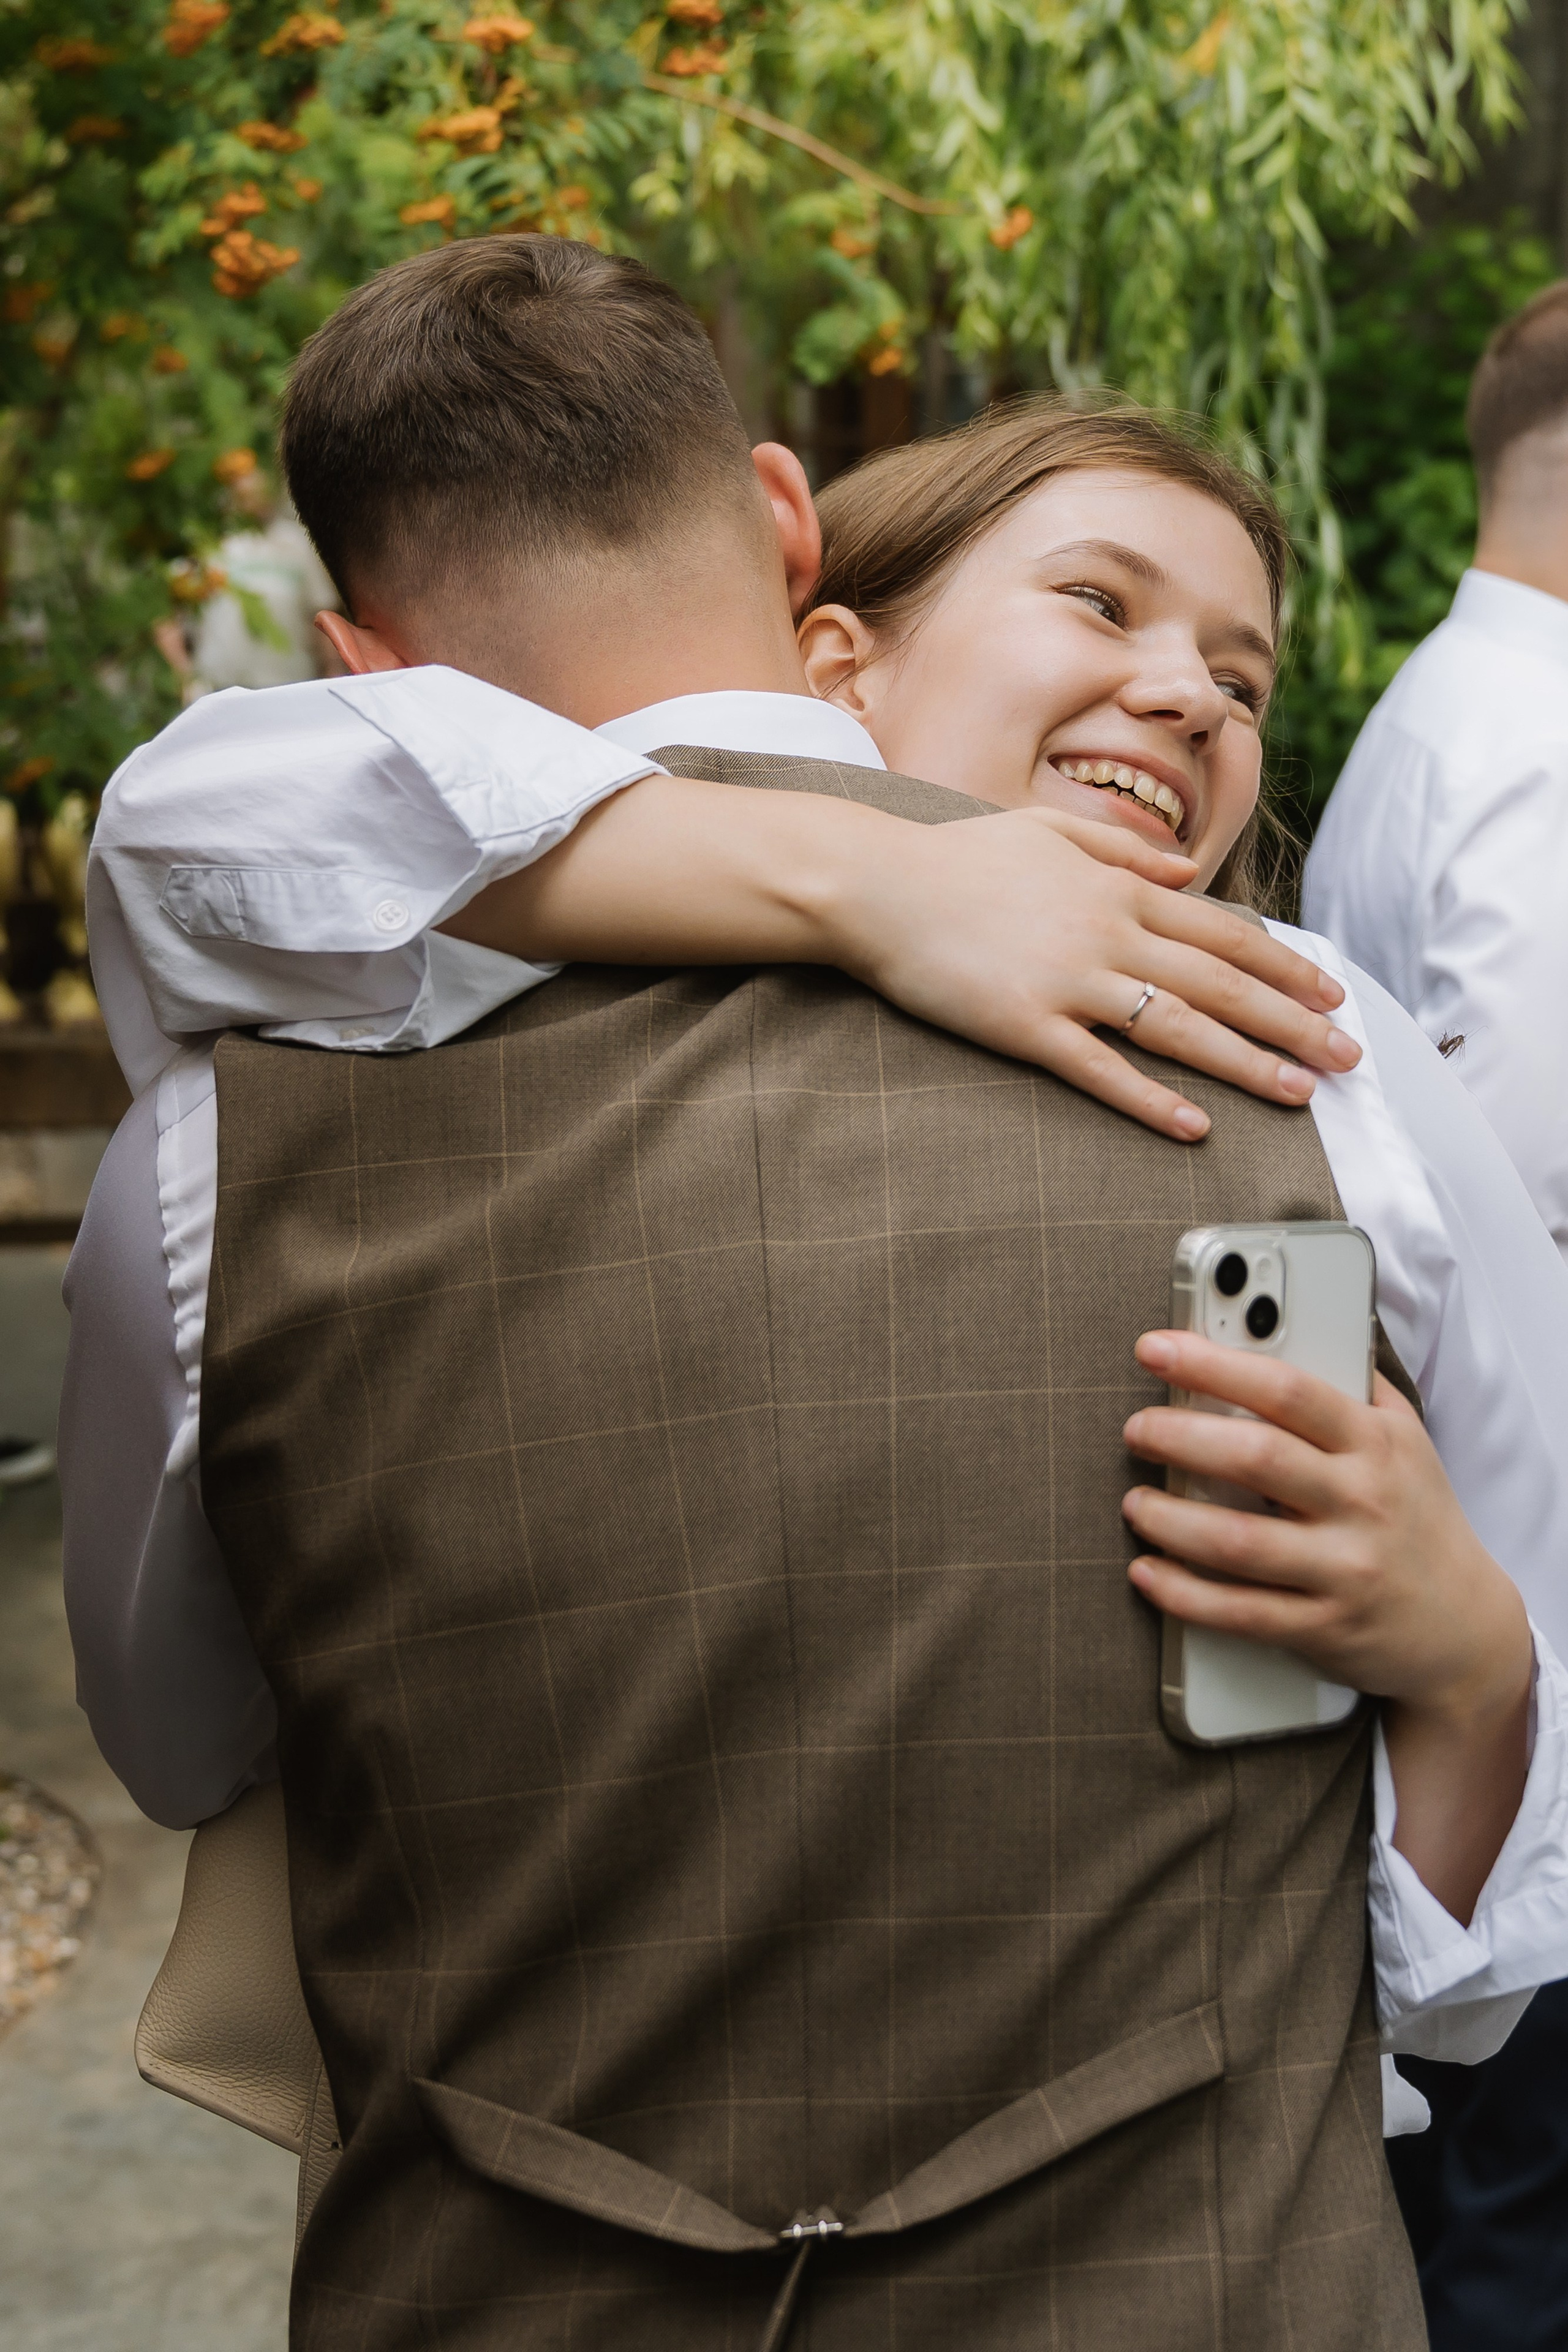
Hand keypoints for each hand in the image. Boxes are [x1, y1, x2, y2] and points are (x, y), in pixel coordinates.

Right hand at [827, 804, 1359, 1141]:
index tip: (1332, 992)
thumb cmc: (955, 859)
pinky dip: (1151, 1099)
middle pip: (1222, 983)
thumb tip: (1187, 871)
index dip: (1286, 966)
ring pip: (1178, 1028)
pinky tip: (1194, 1126)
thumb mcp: (1047, 830)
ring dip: (1247, 1063)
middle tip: (1349, 1056)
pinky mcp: (1024, 1025)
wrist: (875, 885)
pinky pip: (1099, 1069)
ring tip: (1300, 1092)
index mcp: (1117, 887)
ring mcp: (1067, 980)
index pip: (1224, 933)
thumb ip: (1122, 848)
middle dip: (1295, 1021)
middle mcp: (1106, 931)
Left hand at [1121, 1328, 1532, 1920]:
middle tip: (1136, 1430)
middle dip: (1179, 1438)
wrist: (1468, 1625)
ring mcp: (1345, 1568)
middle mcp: (1361, 1501)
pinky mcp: (1326, 1629)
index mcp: (1374, 1443)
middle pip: (1255, 1458)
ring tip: (1134, 1503)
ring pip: (1238, 1541)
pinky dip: (1183, 1594)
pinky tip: (1148, 1572)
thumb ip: (1358, 1385)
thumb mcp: (1407, 1440)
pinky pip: (1240, 1612)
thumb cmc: (1418, 1517)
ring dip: (1170, 1520)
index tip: (1156, 1350)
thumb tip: (1301, 1325)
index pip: (1286, 1389)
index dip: (1214, 1364)